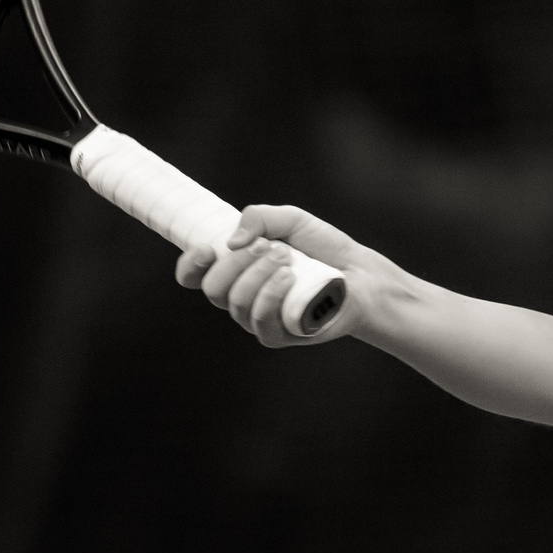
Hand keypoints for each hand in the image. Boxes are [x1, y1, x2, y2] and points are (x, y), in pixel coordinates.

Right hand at [174, 203, 364, 347]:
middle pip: (213, 288)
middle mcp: (241, 297)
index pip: (194, 276)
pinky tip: (289, 278)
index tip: (208, 247)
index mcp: (235, 270)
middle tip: (270, 246)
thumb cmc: (323, 247)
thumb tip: (231, 242)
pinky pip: (259, 320)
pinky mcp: (279, 335)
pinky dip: (270, 295)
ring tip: (288, 259)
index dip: (191, 264)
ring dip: (258, 274)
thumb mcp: (291, 219)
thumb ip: (259, 217)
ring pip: (236, 302)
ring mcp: (258, 319)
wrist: (361, 274)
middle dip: (237, 263)